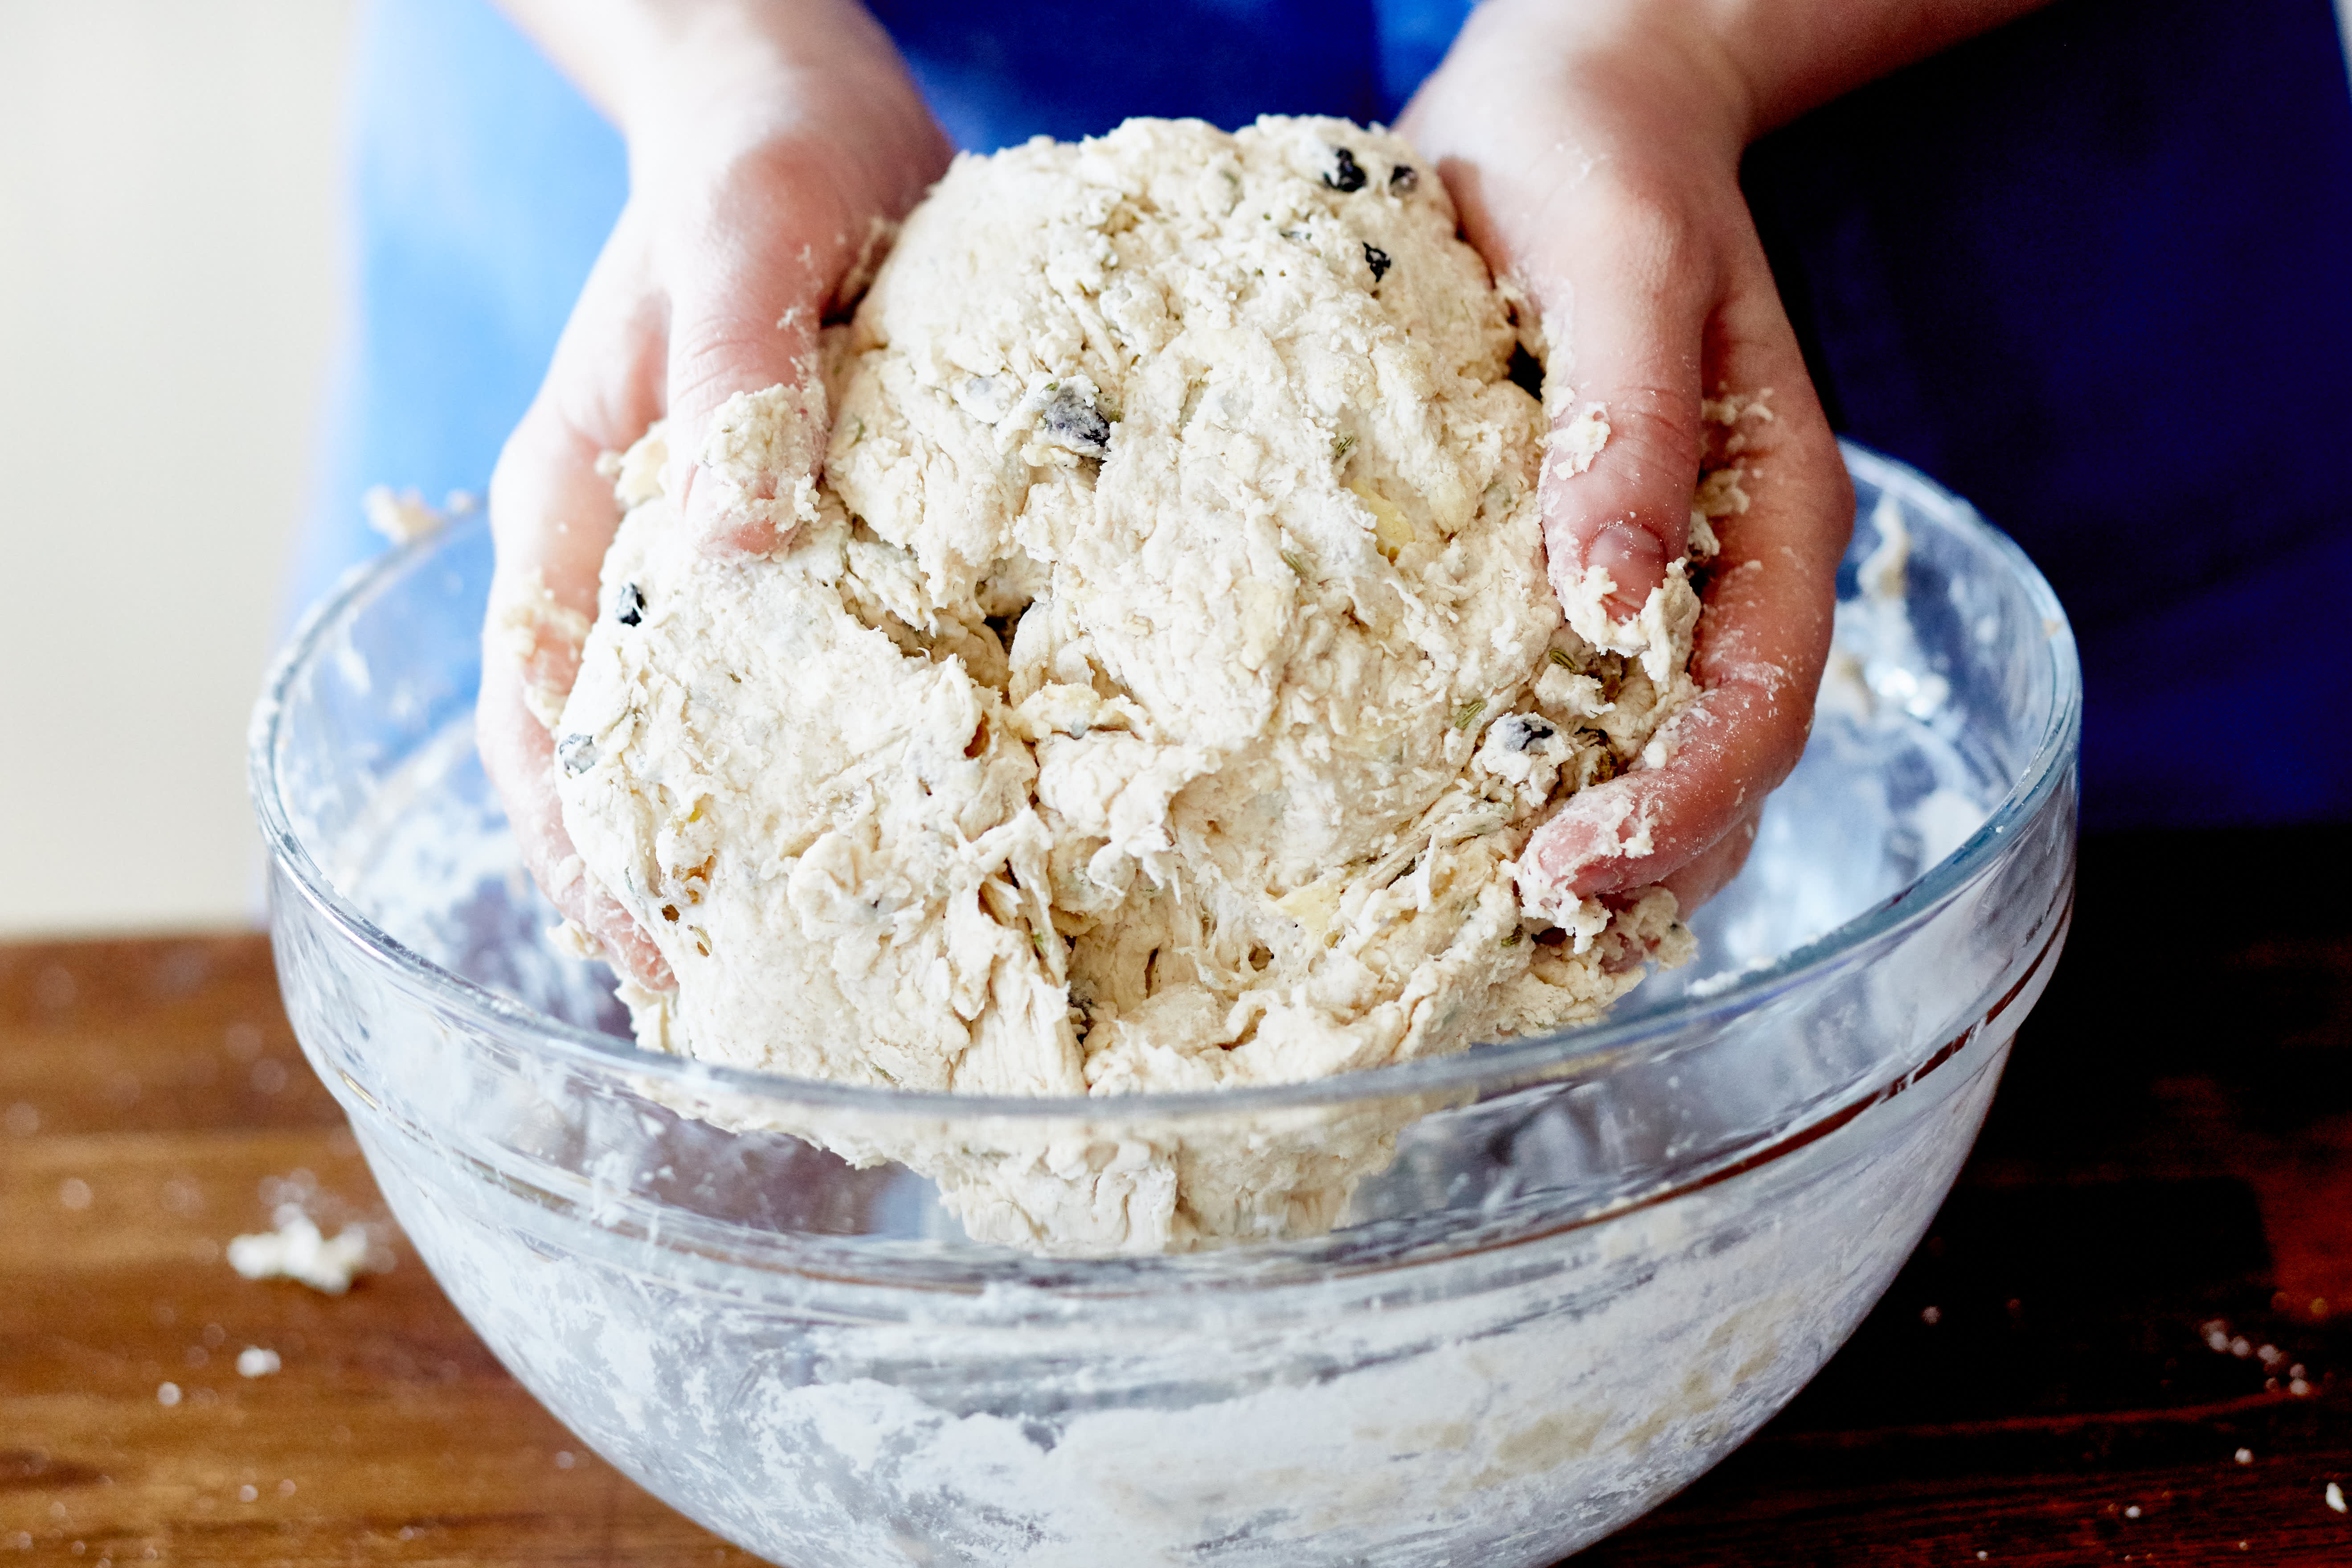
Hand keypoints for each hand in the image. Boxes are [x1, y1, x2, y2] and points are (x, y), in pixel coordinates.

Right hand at [478, 0, 950, 984]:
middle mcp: (641, 559)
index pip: (545, 728)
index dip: (584, 859)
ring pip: (721, 741)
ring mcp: (727, 561)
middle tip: (770, 1022)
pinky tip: (943, 825)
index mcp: (578, 511)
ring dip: (765, 853)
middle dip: (677, 897)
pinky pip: (821, 678)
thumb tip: (737, 557)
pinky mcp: (818, 543)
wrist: (803, 103)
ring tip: (856, 970)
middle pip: (628, 768)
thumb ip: (735, 386)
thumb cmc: (756, 159)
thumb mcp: (745, 243)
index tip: (655, 964)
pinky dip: (857, 760)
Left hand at [1400, 0, 1853, 914]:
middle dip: (1642, 860)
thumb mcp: (1619, 266)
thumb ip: (1628, 422)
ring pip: (1657, 758)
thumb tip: (1610, 598)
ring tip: (1494, 928)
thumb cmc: (1599, 167)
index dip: (1685, 802)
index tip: (1578, 865)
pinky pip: (1573, 709)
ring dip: (1600, 852)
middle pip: (1721, 762)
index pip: (1760, 698)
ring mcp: (1656, 581)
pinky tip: (1460, 844)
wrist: (1566, 113)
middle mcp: (1727, 569)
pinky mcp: (1570, 576)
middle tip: (1520, 922)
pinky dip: (1536, 788)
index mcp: (1773, 508)